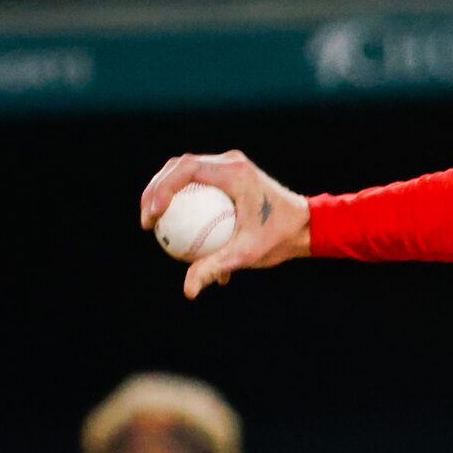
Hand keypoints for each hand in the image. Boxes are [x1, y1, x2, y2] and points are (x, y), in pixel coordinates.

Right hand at [139, 150, 311, 300]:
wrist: (305, 227)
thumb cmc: (280, 238)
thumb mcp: (247, 254)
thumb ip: (215, 266)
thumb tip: (188, 289)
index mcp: (235, 172)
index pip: (186, 169)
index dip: (162, 187)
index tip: (153, 215)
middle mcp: (231, 163)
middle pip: (179, 167)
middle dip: (156, 190)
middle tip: (147, 221)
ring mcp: (230, 166)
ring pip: (186, 173)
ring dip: (165, 192)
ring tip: (154, 222)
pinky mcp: (230, 175)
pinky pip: (198, 184)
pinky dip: (183, 200)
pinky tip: (174, 227)